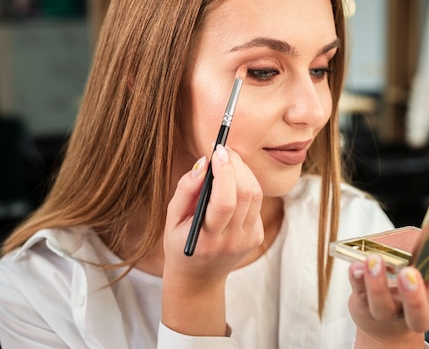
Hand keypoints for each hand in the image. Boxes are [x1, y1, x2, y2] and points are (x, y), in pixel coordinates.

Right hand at [161, 145, 263, 335]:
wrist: (198, 278)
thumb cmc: (180, 242)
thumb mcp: (171, 219)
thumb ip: (186, 190)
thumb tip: (204, 162)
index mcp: (206, 239)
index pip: (224, 202)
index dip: (224, 172)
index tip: (217, 150)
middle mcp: (232, 241)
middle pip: (245, 194)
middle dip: (236, 164)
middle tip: (223, 149)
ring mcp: (248, 240)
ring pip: (256, 195)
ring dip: (244, 171)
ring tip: (228, 160)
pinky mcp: (257, 236)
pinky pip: (257, 203)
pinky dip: (246, 186)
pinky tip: (232, 183)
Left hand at [348, 230, 428, 347]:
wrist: (384, 320)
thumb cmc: (416, 282)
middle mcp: (418, 306)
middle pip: (421, 311)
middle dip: (416, 294)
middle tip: (411, 271)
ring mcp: (390, 310)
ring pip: (384, 307)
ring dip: (378, 284)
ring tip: (374, 261)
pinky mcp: (364, 305)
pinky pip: (359, 294)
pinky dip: (356, 279)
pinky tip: (355, 265)